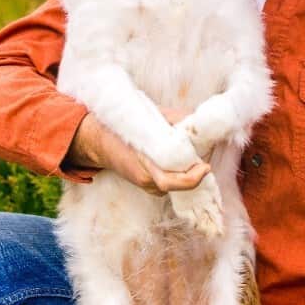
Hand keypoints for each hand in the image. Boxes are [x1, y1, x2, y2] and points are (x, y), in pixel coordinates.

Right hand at [64, 111, 208, 194]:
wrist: (98, 142)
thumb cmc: (122, 129)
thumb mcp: (148, 119)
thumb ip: (172, 119)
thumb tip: (195, 120)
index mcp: (143, 166)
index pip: (171, 182)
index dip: (191, 179)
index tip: (205, 166)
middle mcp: (145, 180)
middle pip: (178, 185)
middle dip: (195, 173)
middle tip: (205, 159)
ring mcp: (146, 185)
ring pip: (175, 185)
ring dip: (188, 173)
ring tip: (197, 158)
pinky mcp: (148, 184)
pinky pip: (169, 183)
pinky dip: (180, 174)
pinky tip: (186, 162)